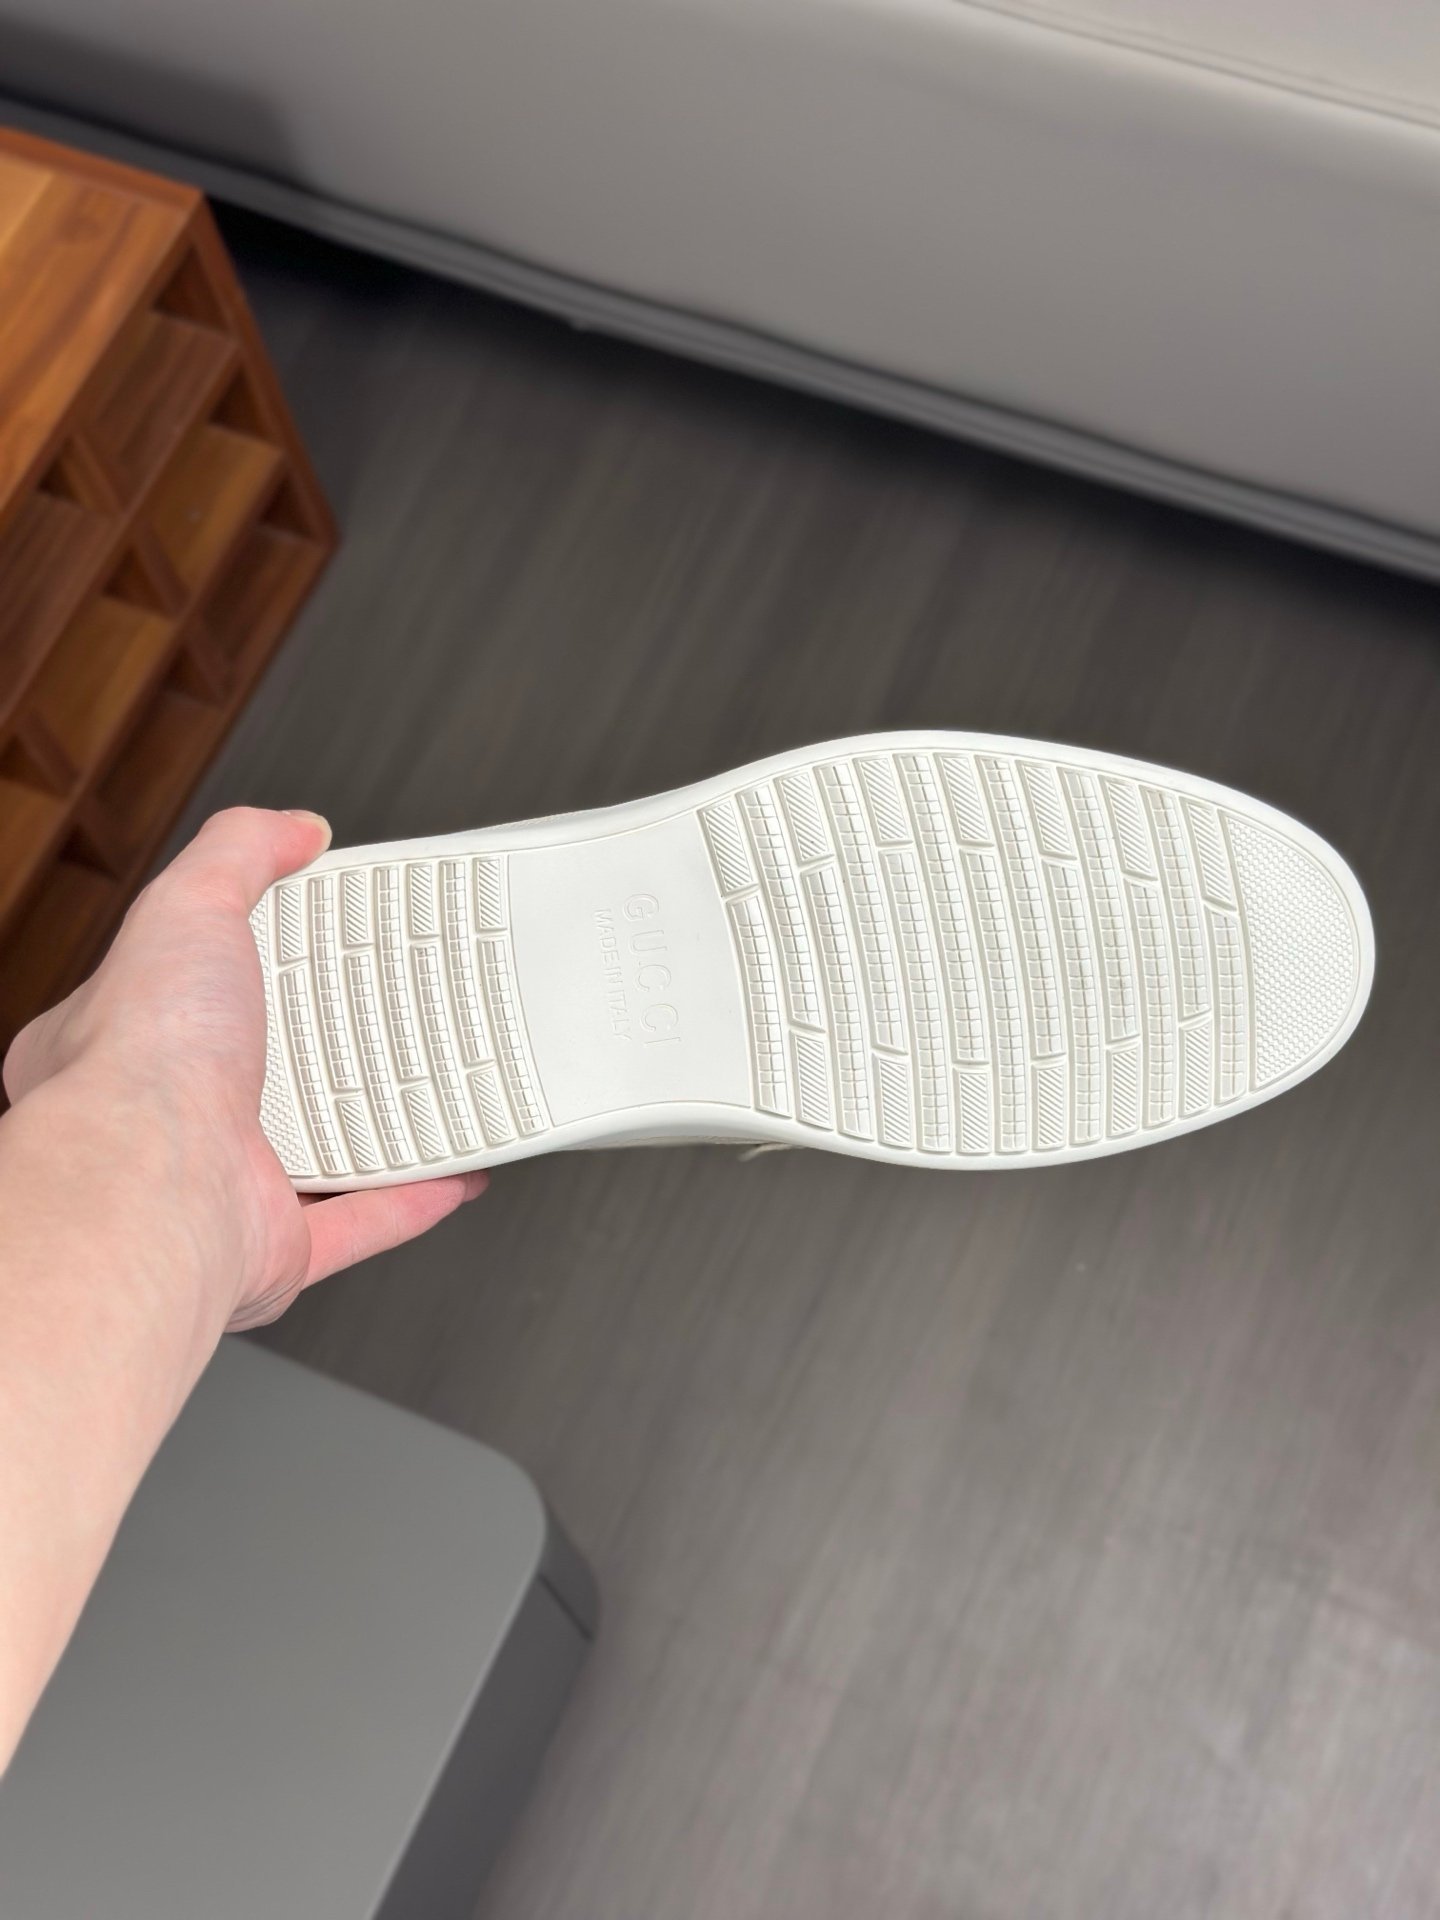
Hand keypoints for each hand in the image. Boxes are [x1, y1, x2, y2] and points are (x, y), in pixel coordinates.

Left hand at [2, 807, 485, 1329]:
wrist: (155, 1189)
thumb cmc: (141, 1064)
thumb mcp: (183, 906)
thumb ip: (236, 853)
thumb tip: (290, 828)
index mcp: (122, 1043)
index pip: (193, 984)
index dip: (259, 957)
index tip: (326, 938)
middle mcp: (164, 1122)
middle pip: (264, 1071)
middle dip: (326, 1046)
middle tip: (389, 1008)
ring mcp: (220, 1185)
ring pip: (314, 1153)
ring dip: (376, 1121)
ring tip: (433, 1079)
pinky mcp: (273, 1246)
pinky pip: (360, 1222)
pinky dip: (412, 1198)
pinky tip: (454, 1167)